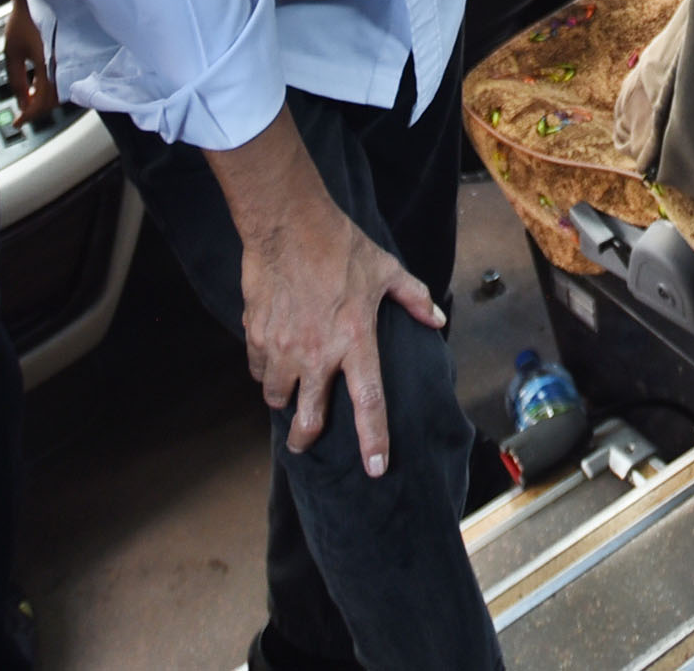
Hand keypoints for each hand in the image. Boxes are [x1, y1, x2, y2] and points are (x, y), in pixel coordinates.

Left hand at [1, 0, 57, 124]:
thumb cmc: (22, 22)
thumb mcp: (12, 53)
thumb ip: (16, 81)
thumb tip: (22, 104)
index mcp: (48, 62)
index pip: (43, 99)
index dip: (30, 114)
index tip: (17, 122)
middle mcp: (62, 62)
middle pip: (54, 99)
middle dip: (37, 110)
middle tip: (21, 115)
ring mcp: (67, 59)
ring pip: (60, 91)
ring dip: (44, 101)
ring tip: (27, 102)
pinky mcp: (67, 56)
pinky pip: (62, 80)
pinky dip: (50, 89)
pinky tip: (37, 89)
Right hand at [210, 116, 444, 476]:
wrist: (288, 224)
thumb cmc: (341, 246)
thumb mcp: (386, 269)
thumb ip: (413, 298)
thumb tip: (437, 321)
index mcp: (355, 341)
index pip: (369, 403)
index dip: (373, 440)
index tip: (375, 469)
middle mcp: (317, 353)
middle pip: (308, 418)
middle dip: (305, 438)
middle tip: (304, 442)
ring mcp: (283, 347)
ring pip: (276, 397)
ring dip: (283, 400)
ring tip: (288, 394)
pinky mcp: (257, 335)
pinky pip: (257, 369)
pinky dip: (264, 371)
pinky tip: (271, 362)